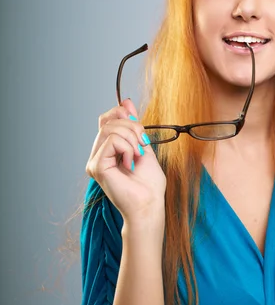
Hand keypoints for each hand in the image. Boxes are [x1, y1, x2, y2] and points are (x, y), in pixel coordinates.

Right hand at [85, 98, 166, 222]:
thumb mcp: (144, 146)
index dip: (121, 113)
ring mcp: (95, 161)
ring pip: (109, 129)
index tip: (138, 123)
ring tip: (137, 155)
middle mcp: (97, 155)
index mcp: (108, 150)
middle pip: (108, 121)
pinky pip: (111, 141)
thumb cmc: (149, 184)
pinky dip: (127, 148)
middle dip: (132, 127)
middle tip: (143, 144)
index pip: (106, 119)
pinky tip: (130, 162)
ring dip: (131, 138)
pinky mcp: (96, 166)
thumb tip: (126, 101)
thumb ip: (134, 126)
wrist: (150, 204)